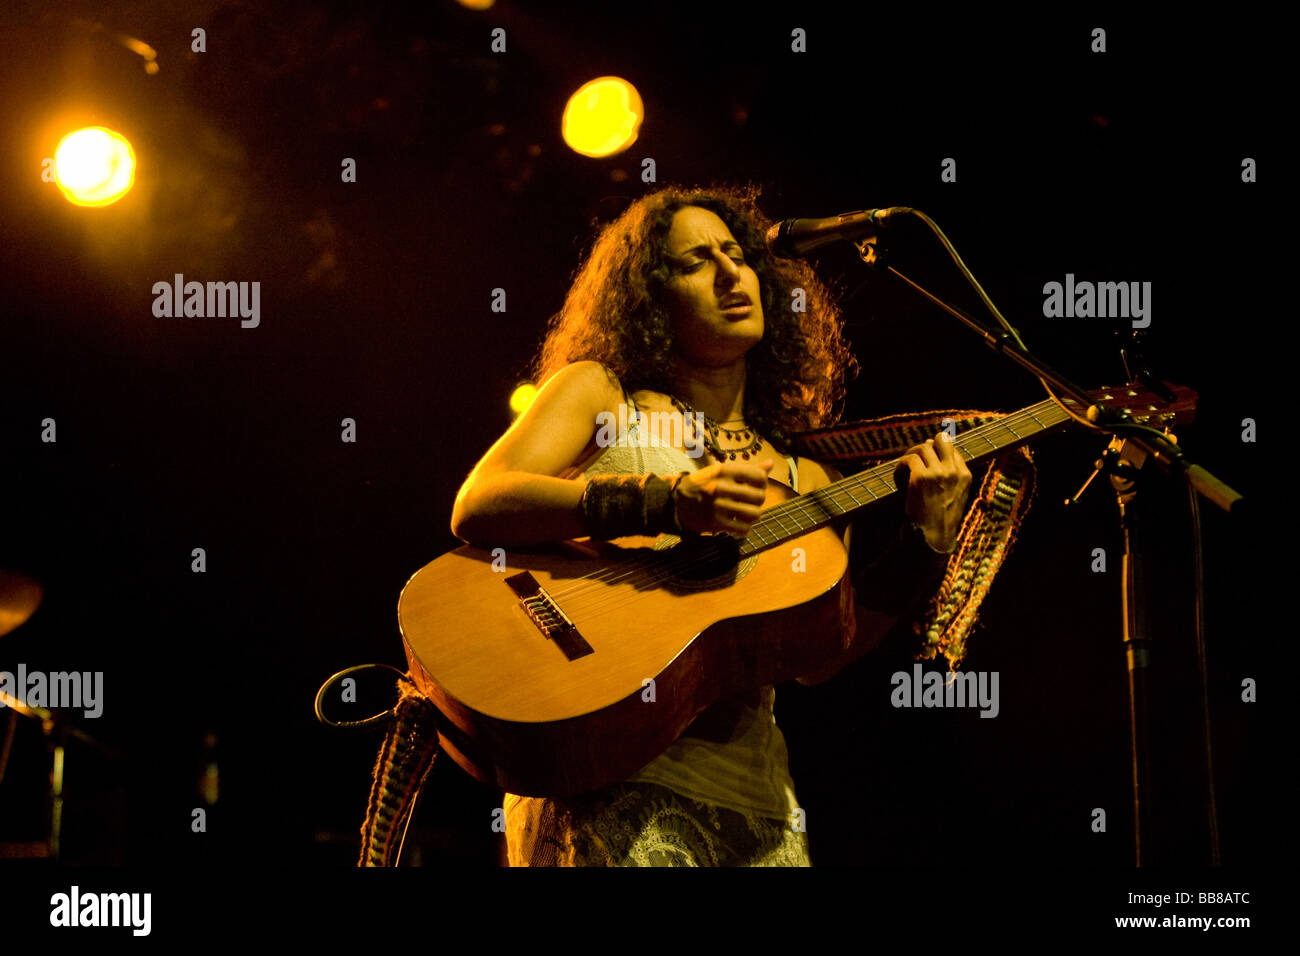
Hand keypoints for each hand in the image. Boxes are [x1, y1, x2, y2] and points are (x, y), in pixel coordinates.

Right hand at [675, 459, 772, 536]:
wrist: (677, 502)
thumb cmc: (704, 484)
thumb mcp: (722, 472)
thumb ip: (748, 470)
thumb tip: (771, 464)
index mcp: (724, 470)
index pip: (759, 476)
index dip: (762, 483)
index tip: (755, 486)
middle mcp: (721, 486)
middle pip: (759, 497)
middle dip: (758, 501)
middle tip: (750, 502)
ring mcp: (717, 505)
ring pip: (754, 514)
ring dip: (752, 516)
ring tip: (745, 514)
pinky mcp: (715, 522)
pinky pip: (743, 529)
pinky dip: (744, 529)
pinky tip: (738, 525)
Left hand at [895, 433, 971, 551]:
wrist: (932, 537)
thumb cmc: (940, 518)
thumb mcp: (956, 495)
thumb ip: (950, 475)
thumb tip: (932, 447)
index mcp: (965, 475)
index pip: (952, 448)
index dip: (936, 451)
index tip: (925, 461)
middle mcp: (954, 471)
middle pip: (940, 440)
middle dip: (925, 445)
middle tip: (914, 457)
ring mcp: (938, 473)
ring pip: (922, 447)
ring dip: (910, 456)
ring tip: (904, 469)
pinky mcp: (921, 478)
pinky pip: (908, 460)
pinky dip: (900, 466)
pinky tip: (899, 478)